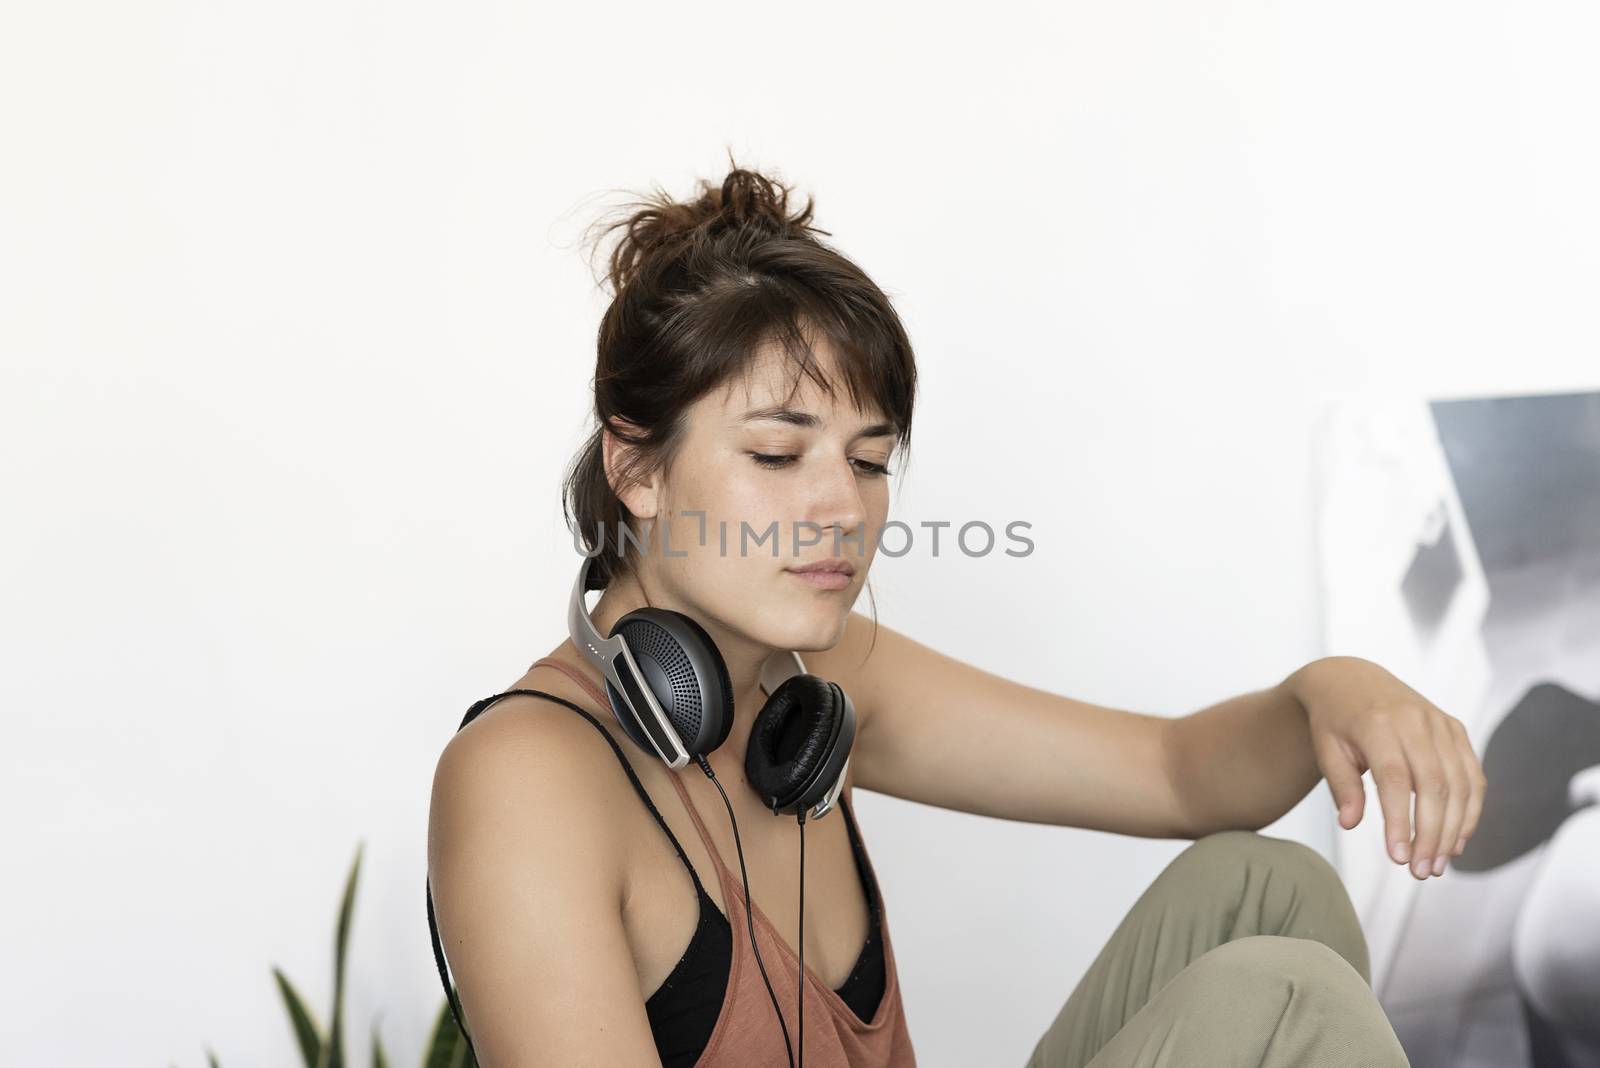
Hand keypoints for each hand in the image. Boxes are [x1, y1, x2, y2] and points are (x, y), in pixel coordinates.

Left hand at [1288, 656, 1486, 879]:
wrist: (1351, 678)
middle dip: (1431, 834)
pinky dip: (1470, 810)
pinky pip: (1473, 775)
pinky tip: (1456, 840)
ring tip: (1438, 864)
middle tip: (1421, 872)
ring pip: (1460, 784)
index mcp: (1377, 724)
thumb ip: (1342, 786)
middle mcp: (1415, 720)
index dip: (1400, 821)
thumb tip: (1351, 824)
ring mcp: (1440, 723)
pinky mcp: (1456, 729)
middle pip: (1433, 786)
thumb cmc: (1334, 720)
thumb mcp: (1326, 749)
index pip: (1394, 779)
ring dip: (1454, 830)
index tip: (1398, 857)